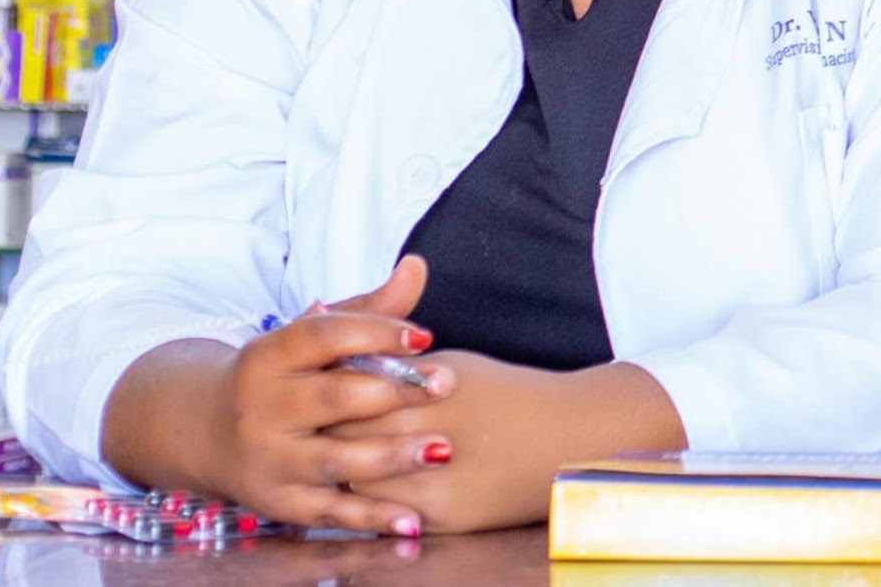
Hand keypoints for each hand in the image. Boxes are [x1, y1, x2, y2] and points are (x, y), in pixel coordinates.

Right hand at [103, 256, 458, 535]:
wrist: (204, 429)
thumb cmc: (282, 374)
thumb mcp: (312, 337)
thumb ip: (368, 309)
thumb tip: (417, 266)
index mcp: (270, 355)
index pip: (324, 336)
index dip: (376, 332)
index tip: (425, 336)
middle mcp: (263, 407)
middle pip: (333, 397)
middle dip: (394, 392)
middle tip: (447, 383)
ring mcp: (269, 459)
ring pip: (334, 459)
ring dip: (391, 456)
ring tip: (443, 447)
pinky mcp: (279, 504)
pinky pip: (330, 514)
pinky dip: (371, 518)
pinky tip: (414, 520)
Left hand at [328, 350, 569, 532]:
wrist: (565, 439)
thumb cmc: (505, 393)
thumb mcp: (451, 364)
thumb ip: (395, 367)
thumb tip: (340, 358)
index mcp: (433, 392)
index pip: (357, 391)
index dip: (334, 386)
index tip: (320, 379)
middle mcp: (434, 439)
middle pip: (353, 437)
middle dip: (332, 426)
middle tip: (315, 416)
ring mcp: (439, 488)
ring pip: (361, 481)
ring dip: (345, 464)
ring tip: (336, 450)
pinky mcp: (445, 522)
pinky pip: (388, 513)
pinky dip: (371, 497)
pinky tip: (365, 481)